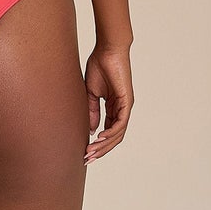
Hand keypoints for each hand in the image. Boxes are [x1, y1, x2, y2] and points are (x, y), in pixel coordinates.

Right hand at [84, 43, 132, 162]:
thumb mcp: (91, 93)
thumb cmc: (99, 66)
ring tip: (91, 152)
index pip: (107, 131)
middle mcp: (121, 109)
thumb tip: (91, 130)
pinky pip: (120, 123)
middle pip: (113, 137)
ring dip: (104, 145)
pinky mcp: (126, 101)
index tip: (84, 153)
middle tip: (86, 159)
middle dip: (100, 150)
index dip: (97, 144)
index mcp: (113, 107)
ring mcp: (125, 106)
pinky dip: (110, 132)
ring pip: (117, 133)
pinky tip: (99, 138)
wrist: (108, 50)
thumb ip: (92, 111)